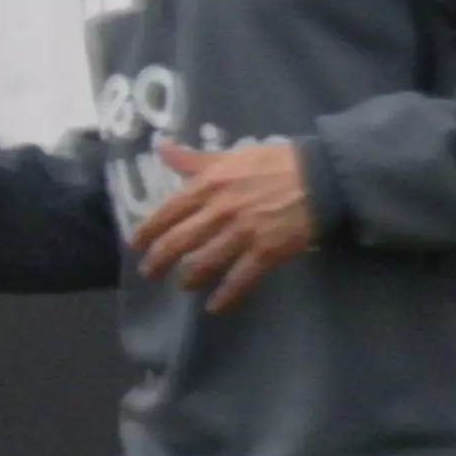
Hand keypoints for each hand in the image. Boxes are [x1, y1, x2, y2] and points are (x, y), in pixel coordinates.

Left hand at [130, 140, 313, 312]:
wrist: (319, 176)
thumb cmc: (274, 162)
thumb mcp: (231, 155)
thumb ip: (193, 159)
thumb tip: (160, 146)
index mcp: (211, 183)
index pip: (169, 210)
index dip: (148, 229)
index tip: (135, 244)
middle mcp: (221, 209)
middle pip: (180, 241)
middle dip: (160, 260)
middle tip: (149, 272)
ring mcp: (243, 232)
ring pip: (204, 262)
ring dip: (188, 278)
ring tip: (183, 285)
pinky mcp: (265, 251)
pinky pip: (239, 279)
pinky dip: (224, 296)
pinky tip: (214, 308)